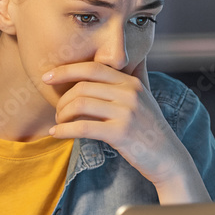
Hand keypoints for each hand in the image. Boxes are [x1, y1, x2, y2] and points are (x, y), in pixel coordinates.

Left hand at [44, 59, 207, 202]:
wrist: (168, 158)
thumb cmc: (151, 128)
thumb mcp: (147, 97)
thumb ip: (137, 75)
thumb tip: (137, 55)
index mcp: (131, 82)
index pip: (92, 68)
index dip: (65, 70)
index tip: (46, 77)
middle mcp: (130, 93)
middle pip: (82, 87)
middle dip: (62, 99)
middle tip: (57, 111)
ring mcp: (126, 113)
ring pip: (79, 105)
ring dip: (62, 114)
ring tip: (59, 122)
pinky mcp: (121, 133)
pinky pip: (82, 127)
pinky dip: (64, 130)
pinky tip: (56, 133)